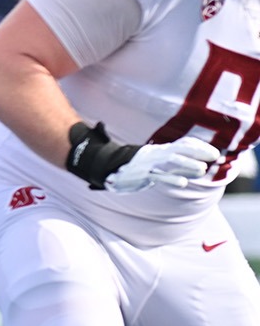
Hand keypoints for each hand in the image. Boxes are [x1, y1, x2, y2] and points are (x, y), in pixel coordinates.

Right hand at [105, 136, 220, 191]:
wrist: (111, 170)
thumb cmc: (140, 168)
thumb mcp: (160, 163)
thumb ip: (179, 165)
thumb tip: (201, 169)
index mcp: (162, 149)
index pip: (184, 143)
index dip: (200, 146)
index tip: (214, 153)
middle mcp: (157, 153)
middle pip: (180, 148)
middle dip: (198, 151)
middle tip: (214, 157)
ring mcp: (149, 163)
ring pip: (170, 160)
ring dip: (188, 164)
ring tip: (203, 170)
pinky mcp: (142, 174)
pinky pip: (157, 175)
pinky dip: (170, 178)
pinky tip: (183, 182)